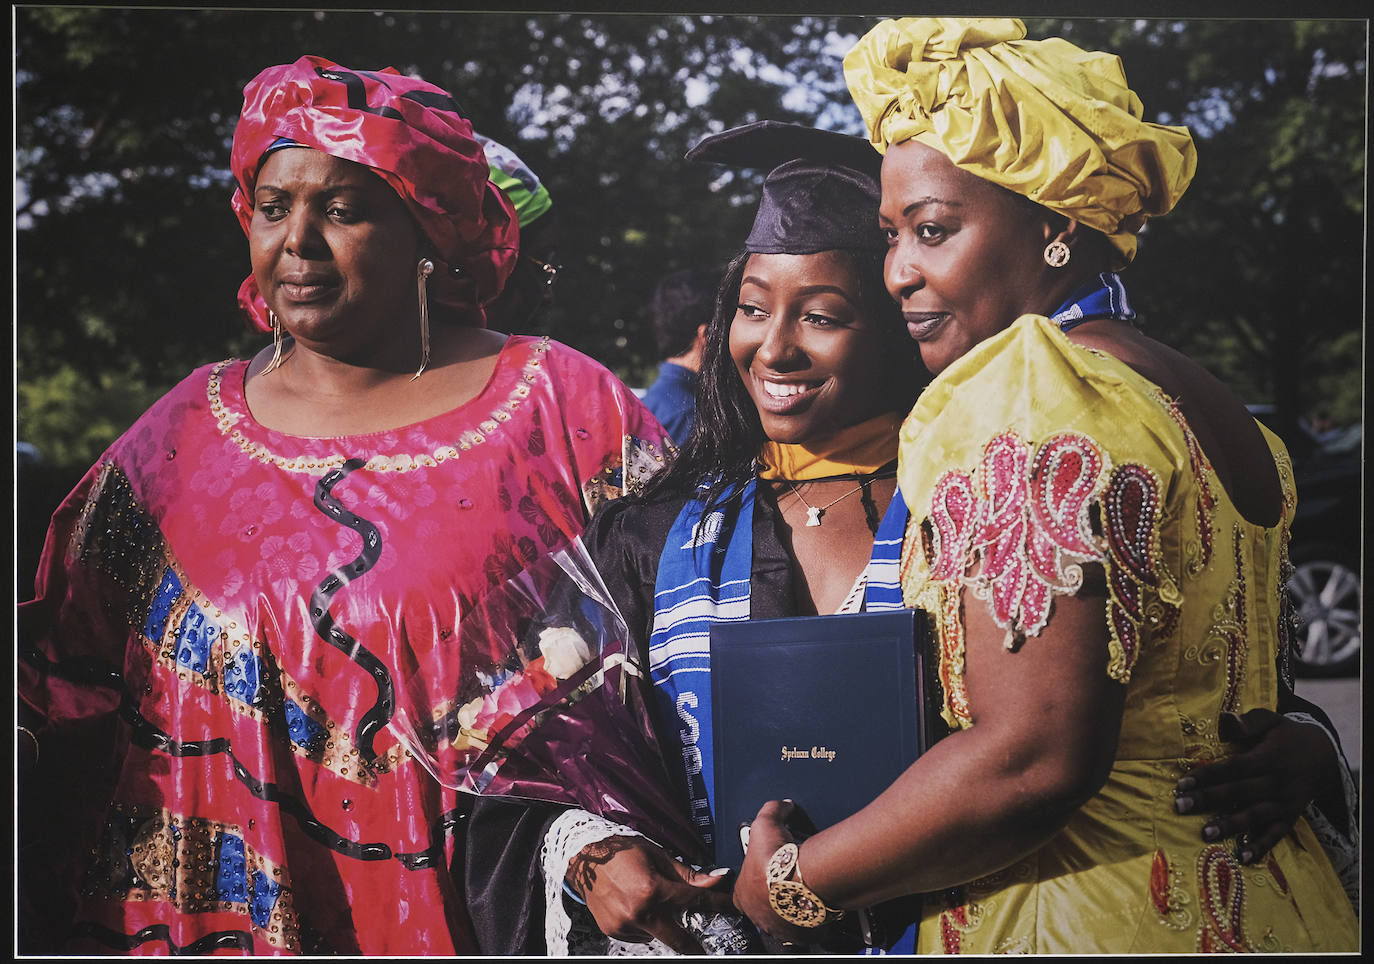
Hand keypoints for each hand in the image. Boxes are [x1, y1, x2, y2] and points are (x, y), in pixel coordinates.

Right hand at [567, 835, 732, 952]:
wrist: (584, 858)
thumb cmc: (621, 851)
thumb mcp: (657, 855)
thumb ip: (687, 874)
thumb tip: (715, 880)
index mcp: (652, 890)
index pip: (694, 902)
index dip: (717, 904)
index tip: (731, 908)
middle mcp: (639, 912)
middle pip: (677, 940)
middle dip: (694, 947)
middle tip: (704, 950)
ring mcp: (624, 925)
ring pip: (656, 935)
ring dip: (662, 925)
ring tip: (650, 903)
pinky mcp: (613, 931)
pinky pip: (637, 934)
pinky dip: (643, 925)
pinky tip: (636, 907)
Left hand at [731, 800, 819, 945]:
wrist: (804, 879)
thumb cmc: (778, 858)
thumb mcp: (766, 823)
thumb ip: (772, 810)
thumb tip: (782, 804)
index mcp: (742, 894)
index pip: (743, 891)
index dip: (756, 879)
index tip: (769, 871)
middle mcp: (758, 915)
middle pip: (764, 907)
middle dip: (774, 895)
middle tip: (790, 879)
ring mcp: (779, 927)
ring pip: (784, 919)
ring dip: (792, 906)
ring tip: (804, 891)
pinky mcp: (802, 935)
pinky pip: (806, 930)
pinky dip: (811, 918)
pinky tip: (816, 903)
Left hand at [1173, 709, 1337, 863]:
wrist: (1325, 755)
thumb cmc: (1288, 735)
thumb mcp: (1272, 720)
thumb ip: (1249, 721)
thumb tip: (1226, 720)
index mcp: (1267, 757)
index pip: (1233, 768)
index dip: (1207, 775)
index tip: (1182, 783)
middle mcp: (1276, 782)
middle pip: (1238, 792)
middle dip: (1208, 800)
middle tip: (1180, 807)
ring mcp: (1285, 802)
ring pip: (1255, 815)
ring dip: (1230, 825)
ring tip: (1205, 834)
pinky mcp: (1292, 816)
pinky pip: (1277, 833)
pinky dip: (1262, 846)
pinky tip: (1244, 857)